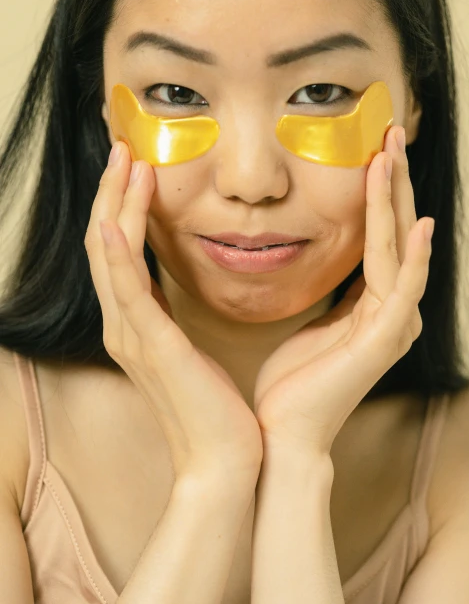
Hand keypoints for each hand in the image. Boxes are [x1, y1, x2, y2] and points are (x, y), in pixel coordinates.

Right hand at [84, 141, 262, 483]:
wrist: (224, 460)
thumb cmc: (213, 405)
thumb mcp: (189, 346)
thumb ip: (174, 312)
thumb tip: (178, 278)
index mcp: (137, 323)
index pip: (119, 251)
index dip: (122, 205)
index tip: (137, 165)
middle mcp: (126, 325)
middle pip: (105, 244)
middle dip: (113, 193)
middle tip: (125, 147)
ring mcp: (134, 337)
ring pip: (110, 258)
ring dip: (114, 206)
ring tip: (126, 161)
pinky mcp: (155, 349)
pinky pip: (129, 294)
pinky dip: (118, 256)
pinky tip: (114, 222)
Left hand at [253, 125, 433, 457]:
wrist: (282, 432)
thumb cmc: (292, 381)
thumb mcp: (313, 322)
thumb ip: (333, 292)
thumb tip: (329, 261)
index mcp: (374, 304)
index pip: (381, 234)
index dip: (380, 190)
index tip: (372, 147)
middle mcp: (392, 309)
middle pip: (396, 230)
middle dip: (394, 179)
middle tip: (390, 130)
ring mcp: (392, 324)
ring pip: (399, 247)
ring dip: (396, 199)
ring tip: (392, 153)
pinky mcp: (384, 339)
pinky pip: (402, 287)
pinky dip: (414, 254)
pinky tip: (419, 222)